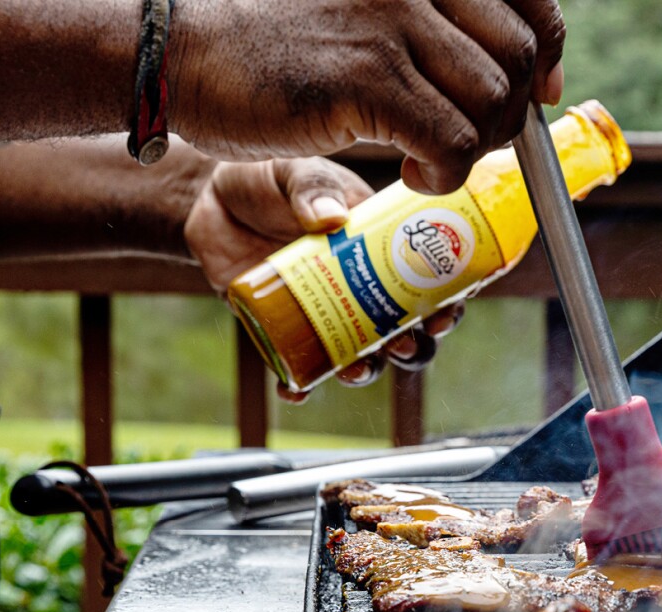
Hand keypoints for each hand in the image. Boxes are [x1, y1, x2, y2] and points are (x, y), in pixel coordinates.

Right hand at [168, 0, 564, 194]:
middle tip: (469, 141)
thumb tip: (516, 69)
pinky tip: (414, 175)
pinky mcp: (367, 80)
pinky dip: (446, 172)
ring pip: (493, 102)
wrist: (191, 55)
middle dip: (510, 114)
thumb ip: (431, 27)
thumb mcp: (370, 14)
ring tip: (432, 159)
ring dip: (476, 148)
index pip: (528, 1)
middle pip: (519, 56)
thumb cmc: (281, 45)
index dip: (546, 52)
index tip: (539, 93)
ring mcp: (392, 26)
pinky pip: (451, 141)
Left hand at [183, 157, 466, 401]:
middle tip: (406, 344)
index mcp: (377, 246)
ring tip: (356, 370)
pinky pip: (297, 364)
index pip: (425, 279)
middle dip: (411, 345)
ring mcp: (322, 310)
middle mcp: (357, 286)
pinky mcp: (281, 327)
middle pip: (399, 328)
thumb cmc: (267, 178)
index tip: (450, 309)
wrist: (211, 197)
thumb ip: (312, 186)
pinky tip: (294, 391)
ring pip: (356, 354)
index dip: (445, 300)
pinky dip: (298, 384)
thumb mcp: (296, 170)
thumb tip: (331, 217)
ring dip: (365, 370)